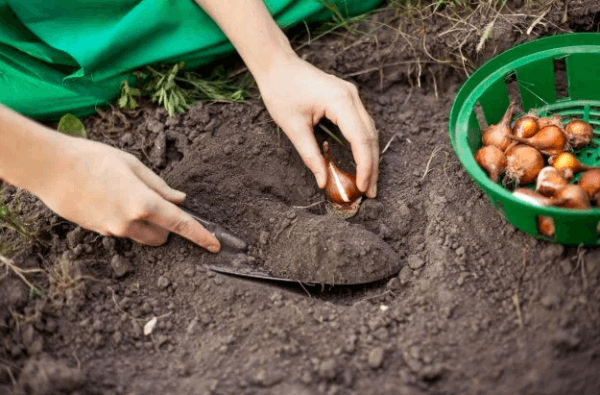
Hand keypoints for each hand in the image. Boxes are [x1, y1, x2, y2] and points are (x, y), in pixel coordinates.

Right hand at [35, 136, 220, 250]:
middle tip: (155, 202)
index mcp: (144, 203)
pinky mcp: (99, 232)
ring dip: (146, 225)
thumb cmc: (93, 159)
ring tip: (126, 195)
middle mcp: (130, 222)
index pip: (181, 225)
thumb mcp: (132, 165)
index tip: (214, 246)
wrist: (50, 168)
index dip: (200, 236)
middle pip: (162, 237)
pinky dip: (126, 221)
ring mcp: (113, 231)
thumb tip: (180, 200)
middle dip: (166, 227)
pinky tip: (109, 199)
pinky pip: (122, 231)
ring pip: (142, 236)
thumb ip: (159, 186)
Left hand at [255, 54, 377, 197]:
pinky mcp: (347, 98)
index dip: (364, 166)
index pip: (360, 139)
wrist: (277, 65)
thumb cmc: (281, 91)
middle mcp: (352, 97)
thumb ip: (310, 155)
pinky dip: (363, 145)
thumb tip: (322, 181)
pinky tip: (362, 162)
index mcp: (340, 101)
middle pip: (370, 137)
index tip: (363, 187)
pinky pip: (362, 125)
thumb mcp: (293, 127)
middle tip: (370, 193)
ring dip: (369, 157)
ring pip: (369, 132)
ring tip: (368, 182)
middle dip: (371, 167)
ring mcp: (352, 96)